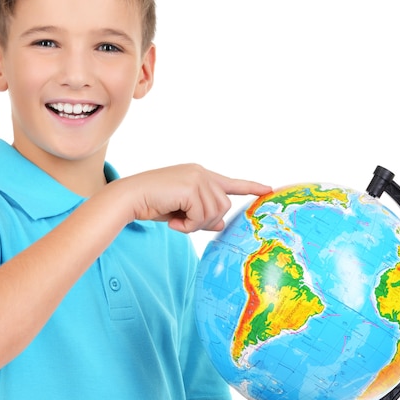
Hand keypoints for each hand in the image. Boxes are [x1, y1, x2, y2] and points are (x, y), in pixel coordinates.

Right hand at [120, 164, 271, 232]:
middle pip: (224, 206)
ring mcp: (198, 178)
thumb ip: (202, 215)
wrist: (131, 198)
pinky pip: (202, 216)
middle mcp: (201, 173)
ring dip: (196, 224)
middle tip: (184, 223)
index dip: (250, 187)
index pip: (230, 183)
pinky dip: (189, 226)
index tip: (268, 189)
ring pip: (215, 212)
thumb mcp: (182, 212)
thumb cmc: (153, 204)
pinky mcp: (192, 186)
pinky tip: (174, 221)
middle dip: (206, 221)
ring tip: (177, 221)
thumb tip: (221, 224)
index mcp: (200, 175)